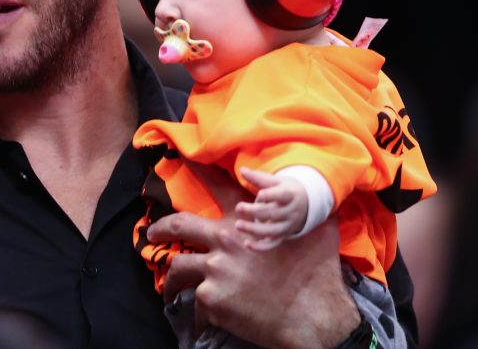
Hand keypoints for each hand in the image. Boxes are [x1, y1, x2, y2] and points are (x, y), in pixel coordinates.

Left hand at [146, 162, 358, 348]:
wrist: (312, 318)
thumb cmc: (318, 275)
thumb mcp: (319, 233)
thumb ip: (312, 214)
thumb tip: (325, 202)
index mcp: (245, 221)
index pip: (218, 187)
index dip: (199, 170)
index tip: (181, 159)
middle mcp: (224, 240)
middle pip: (180, 225)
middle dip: (161, 229)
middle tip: (151, 234)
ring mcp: (215, 269)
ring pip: (178, 266)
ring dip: (171, 276)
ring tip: (168, 285)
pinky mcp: (210, 298)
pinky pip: (193, 301)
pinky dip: (195, 310)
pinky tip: (197, 316)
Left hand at [235, 167, 308, 250]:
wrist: (305, 205)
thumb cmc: (286, 190)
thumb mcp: (276, 181)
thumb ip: (258, 177)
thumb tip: (241, 169)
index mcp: (290, 195)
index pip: (283, 196)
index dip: (272, 196)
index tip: (260, 194)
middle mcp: (290, 212)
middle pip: (273, 213)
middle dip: (255, 212)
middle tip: (239, 207)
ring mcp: (287, 226)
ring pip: (272, 231)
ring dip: (254, 230)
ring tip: (238, 225)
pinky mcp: (282, 236)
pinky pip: (272, 244)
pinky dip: (260, 247)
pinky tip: (247, 244)